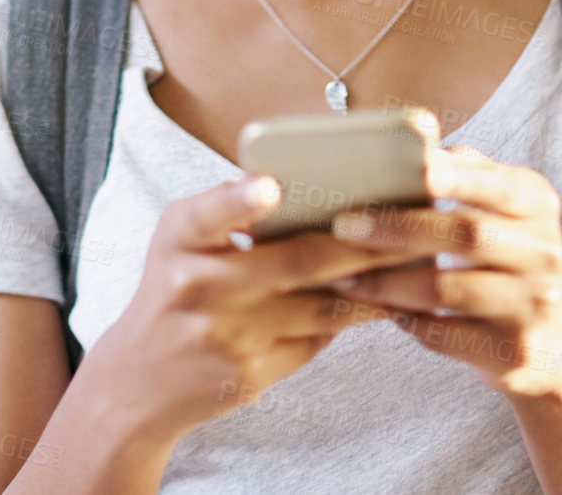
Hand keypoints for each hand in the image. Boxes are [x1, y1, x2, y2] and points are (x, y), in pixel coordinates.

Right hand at [90, 174, 432, 443]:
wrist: (140, 380)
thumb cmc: (172, 289)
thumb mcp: (178, 241)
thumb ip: (223, 209)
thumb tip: (292, 182)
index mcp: (179, 241)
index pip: (206, 215)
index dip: (240, 201)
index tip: (272, 186)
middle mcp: (197, 286)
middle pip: (297, 261)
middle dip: (365, 244)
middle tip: (416, 223)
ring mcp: (227, 335)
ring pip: (321, 307)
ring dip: (376, 287)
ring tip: (421, 264)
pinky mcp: (251, 372)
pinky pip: (315, 340)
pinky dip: (351, 320)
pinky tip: (385, 303)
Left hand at [324, 143, 561, 417]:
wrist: (551, 341)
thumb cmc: (502, 255)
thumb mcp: (500, 208)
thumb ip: (464, 172)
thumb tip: (410, 144)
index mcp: (535, 203)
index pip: (491, 184)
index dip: (447, 178)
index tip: (403, 171)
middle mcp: (543, 252)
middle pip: (463, 234)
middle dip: (395, 228)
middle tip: (342, 226)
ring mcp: (534, 305)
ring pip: (444, 289)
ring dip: (383, 282)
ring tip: (339, 274)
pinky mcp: (513, 351)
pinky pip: (442, 334)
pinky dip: (403, 320)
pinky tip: (375, 308)